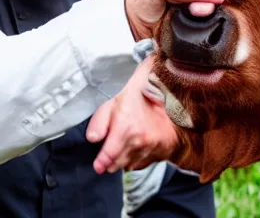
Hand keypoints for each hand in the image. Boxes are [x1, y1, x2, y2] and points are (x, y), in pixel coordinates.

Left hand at [86, 56, 177, 173]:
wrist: (167, 93)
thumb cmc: (138, 96)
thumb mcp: (112, 102)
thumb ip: (98, 122)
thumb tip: (92, 140)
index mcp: (125, 128)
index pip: (108, 157)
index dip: (100, 163)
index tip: (98, 165)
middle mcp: (139, 141)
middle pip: (117, 165)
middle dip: (111, 160)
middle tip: (111, 150)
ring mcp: (152, 147)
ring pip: (130, 165)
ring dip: (125, 159)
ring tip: (126, 144)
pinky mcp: (162, 150)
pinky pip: (144, 164)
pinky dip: (138, 158)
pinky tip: (138, 145)